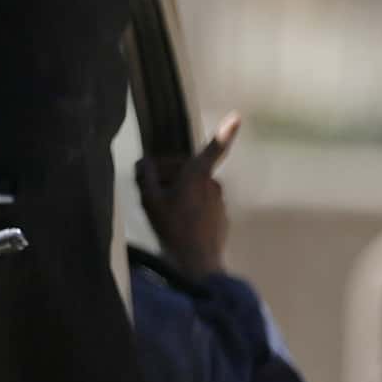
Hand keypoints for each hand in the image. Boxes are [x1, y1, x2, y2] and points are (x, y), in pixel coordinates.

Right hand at [139, 113, 241, 277]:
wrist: (197, 263)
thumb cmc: (173, 228)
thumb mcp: (150, 201)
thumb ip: (146, 178)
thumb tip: (144, 164)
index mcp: (197, 175)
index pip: (213, 149)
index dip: (224, 132)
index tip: (237, 117)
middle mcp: (213, 184)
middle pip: (188, 170)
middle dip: (169, 175)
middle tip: (150, 192)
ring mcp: (219, 201)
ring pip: (194, 188)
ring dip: (179, 192)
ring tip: (162, 211)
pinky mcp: (221, 216)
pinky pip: (202, 204)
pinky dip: (189, 207)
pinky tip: (177, 223)